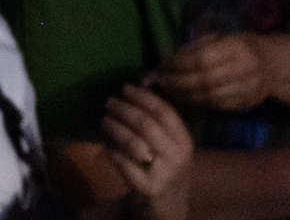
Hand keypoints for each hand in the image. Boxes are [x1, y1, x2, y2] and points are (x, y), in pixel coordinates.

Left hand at [99, 85, 191, 219]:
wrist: (169, 207)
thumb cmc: (164, 167)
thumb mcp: (169, 144)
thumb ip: (157, 119)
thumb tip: (141, 82)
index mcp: (184, 142)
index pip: (165, 112)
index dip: (144, 97)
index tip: (125, 88)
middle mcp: (178, 157)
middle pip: (146, 124)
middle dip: (124, 109)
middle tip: (109, 102)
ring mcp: (164, 174)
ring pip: (133, 142)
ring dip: (114, 127)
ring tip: (104, 120)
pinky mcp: (147, 189)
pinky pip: (123, 162)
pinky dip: (111, 149)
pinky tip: (106, 143)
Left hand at [149, 32, 276, 113]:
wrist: (274, 65)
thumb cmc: (240, 46)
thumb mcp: (220, 38)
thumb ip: (195, 48)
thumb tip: (166, 61)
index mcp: (237, 47)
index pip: (203, 59)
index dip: (180, 64)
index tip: (164, 65)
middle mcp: (245, 69)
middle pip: (205, 80)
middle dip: (179, 82)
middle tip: (162, 81)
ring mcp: (249, 89)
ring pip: (211, 97)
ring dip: (185, 95)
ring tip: (170, 91)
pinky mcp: (247, 103)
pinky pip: (218, 106)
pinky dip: (198, 103)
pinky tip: (185, 98)